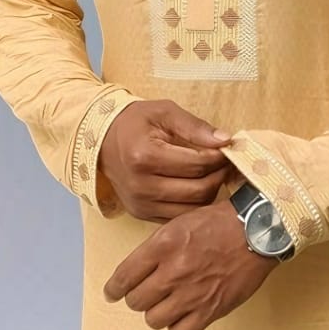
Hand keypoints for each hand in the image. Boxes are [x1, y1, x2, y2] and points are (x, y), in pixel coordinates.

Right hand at [98, 99, 237, 222]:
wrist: (103, 140)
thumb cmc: (135, 123)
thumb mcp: (164, 112)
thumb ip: (195, 126)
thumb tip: (225, 140)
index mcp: (145, 156)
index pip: (197, 164)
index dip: (218, 157)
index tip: (225, 149)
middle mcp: (141, 186)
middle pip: (198, 190)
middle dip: (218, 176)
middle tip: (224, 163)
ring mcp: (141, 204)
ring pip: (193, 209)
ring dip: (209, 192)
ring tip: (211, 174)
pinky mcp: (142, 214)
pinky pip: (179, 216)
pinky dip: (194, 204)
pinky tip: (196, 186)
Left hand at [103, 199, 278, 329]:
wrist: (258, 231)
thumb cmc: (220, 223)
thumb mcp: (179, 223)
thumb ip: (155, 247)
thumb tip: (135, 271)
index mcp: (162, 246)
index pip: (124, 277)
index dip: (114, 289)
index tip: (112, 293)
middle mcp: (173, 271)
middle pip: (136, 301)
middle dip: (138, 298)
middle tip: (147, 293)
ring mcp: (192, 293)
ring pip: (154, 319)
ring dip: (157, 312)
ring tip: (167, 303)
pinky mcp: (211, 309)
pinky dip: (178, 326)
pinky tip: (183, 315)